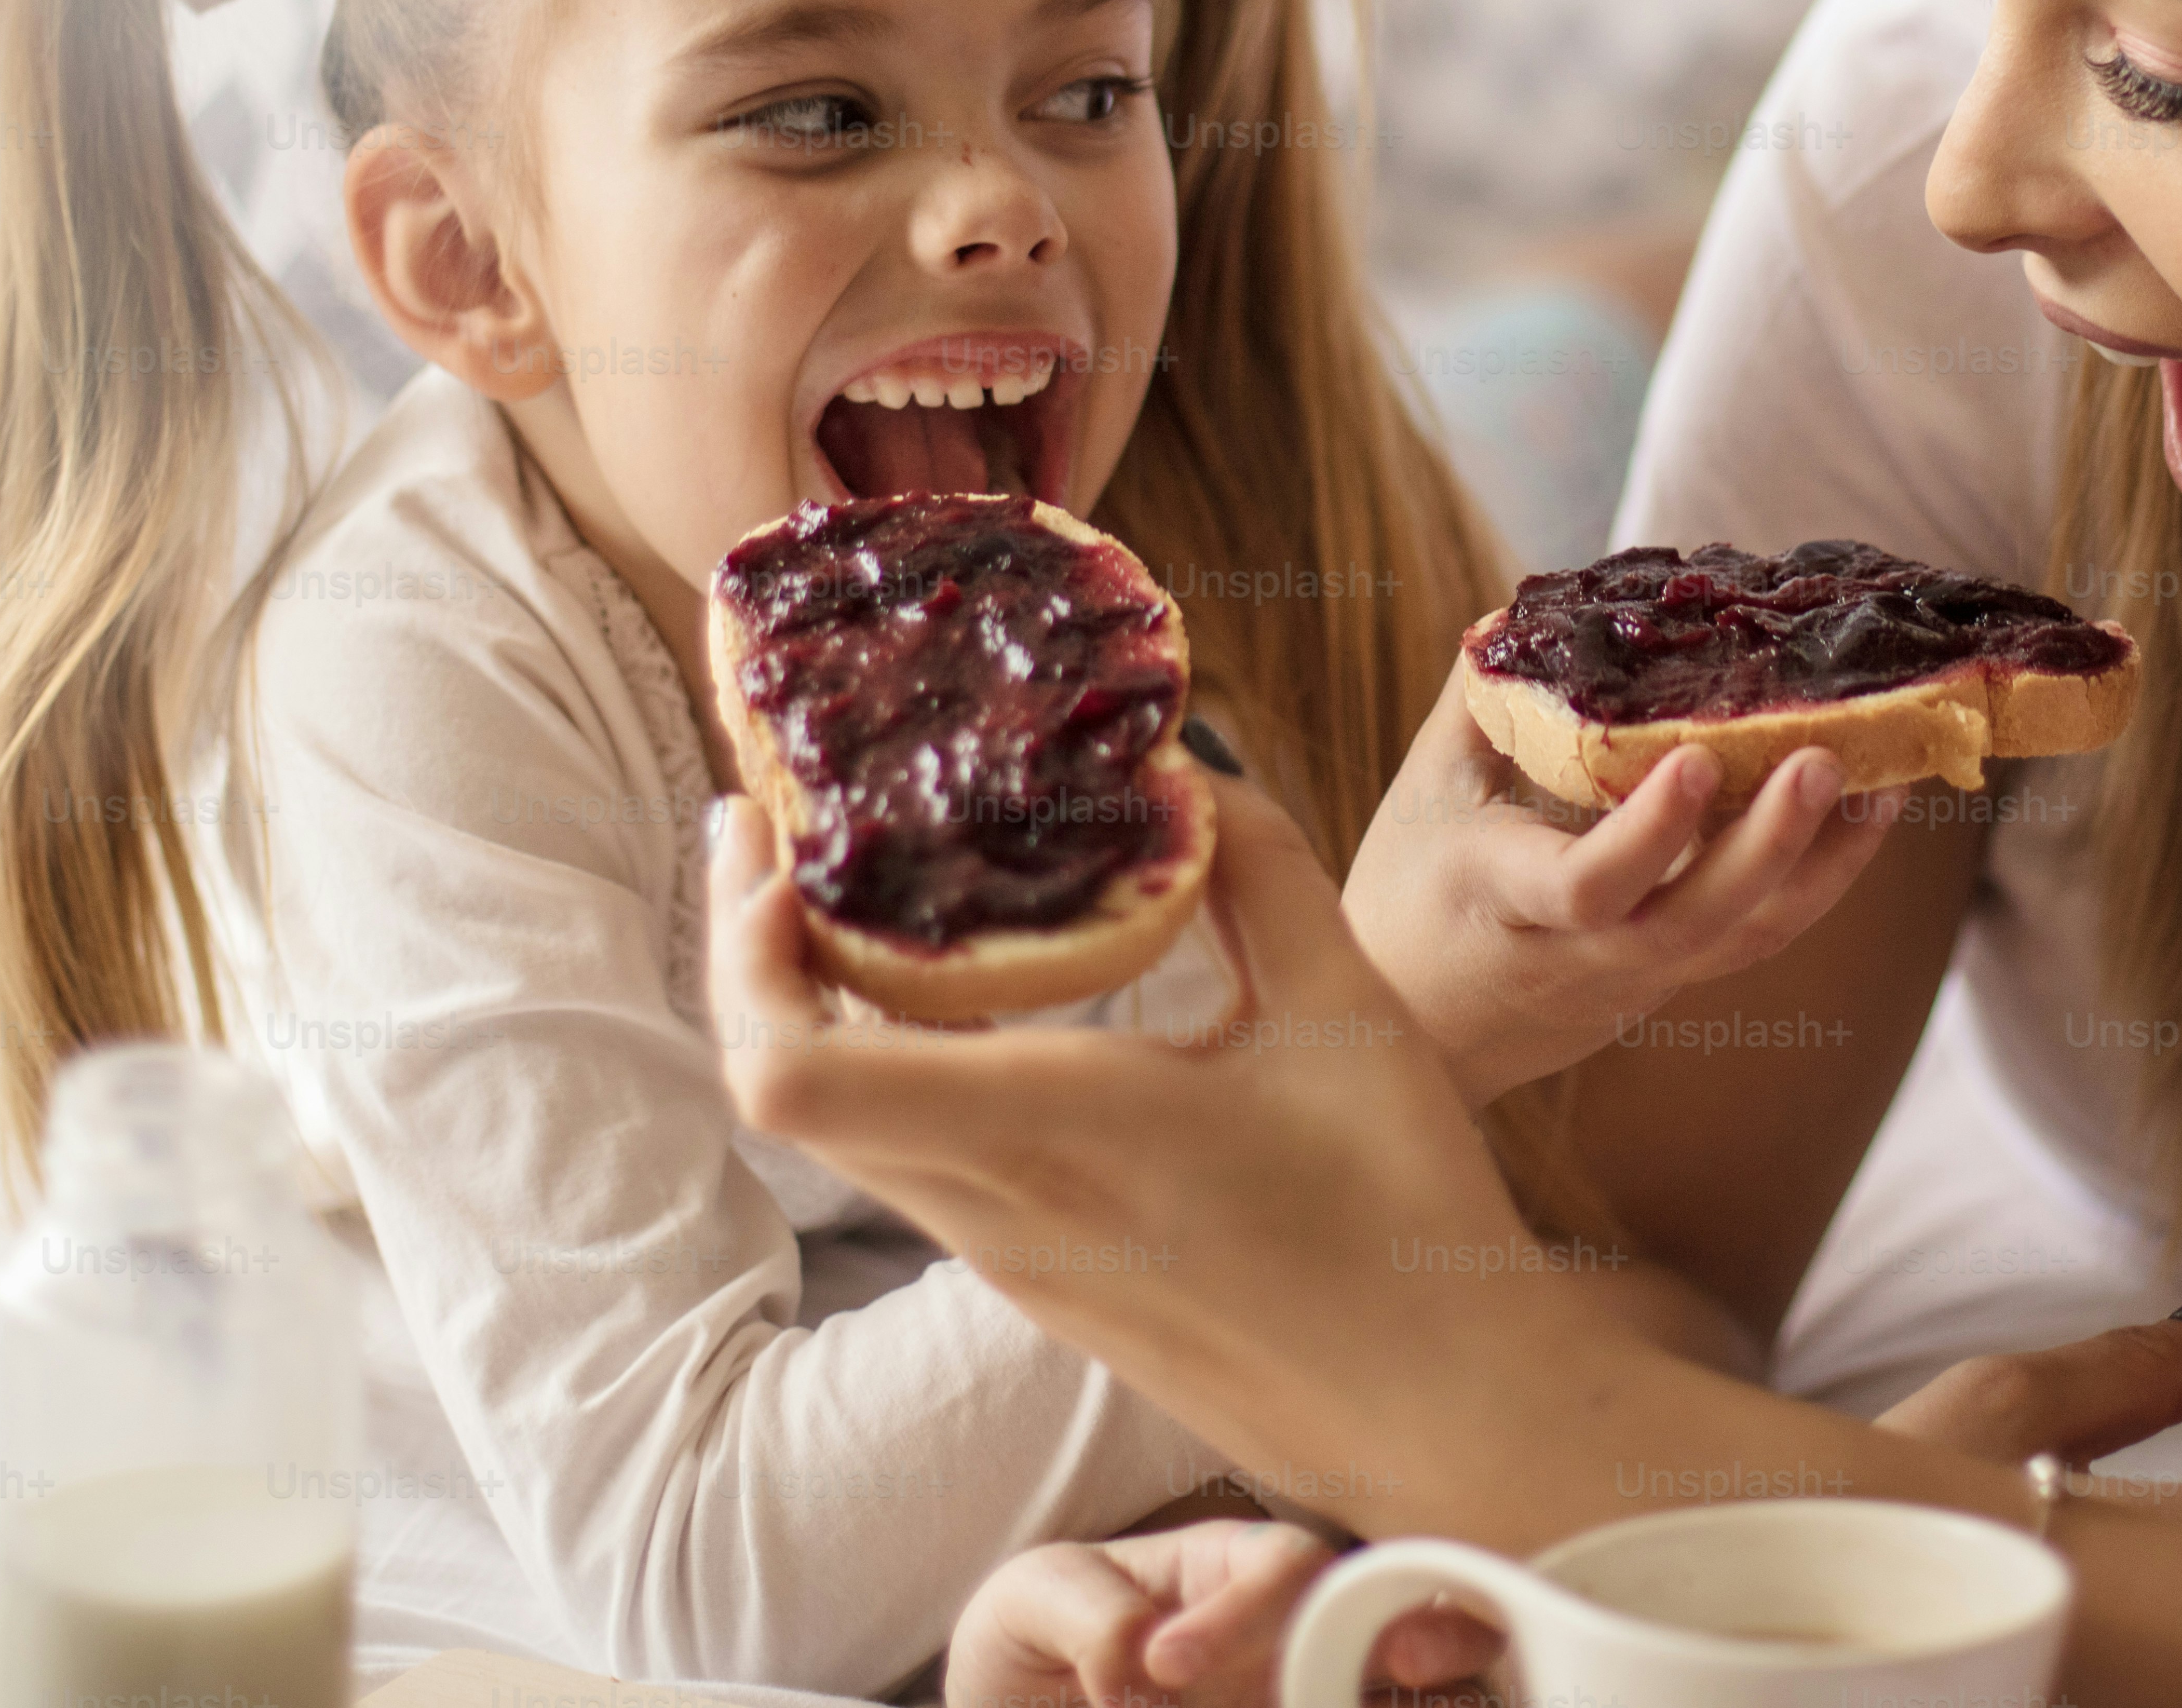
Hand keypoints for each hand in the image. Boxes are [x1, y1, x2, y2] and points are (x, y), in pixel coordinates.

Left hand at [712, 773, 1564, 1472]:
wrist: (1435, 1411)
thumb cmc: (1400, 1210)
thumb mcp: (1346, 1006)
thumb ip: (1256, 868)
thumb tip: (1179, 769)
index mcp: (1057, 1129)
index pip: (798, 1073)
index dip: (746, 954)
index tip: (772, 843)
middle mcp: (999, 1205)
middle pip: (781, 1087)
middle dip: (749, 948)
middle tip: (768, 827)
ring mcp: (1008, 1256)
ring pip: (843, 1126)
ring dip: (810, 1005)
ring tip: (843, 887)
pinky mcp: (1036, 1281)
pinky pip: (909, 1160)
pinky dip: (882, 1064)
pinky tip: (947, 994)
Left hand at [946, 1520, 1499, 1707]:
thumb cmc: (1036, 1642)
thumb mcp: (1033, 1600)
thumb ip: (1085, 1612)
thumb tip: (1142, 1665)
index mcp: (1240, 1569)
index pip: (1290, 1566)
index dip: (1247, 1615)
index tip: (1161, 1668)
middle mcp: (1300, 1637)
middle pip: (1414, 1609)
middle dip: (1439, 1627)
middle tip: (1401, 1662)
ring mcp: (1311, 1696)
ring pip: (1424, 1696)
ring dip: (1423, 1698)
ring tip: (1389, 1704)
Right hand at [1341, 687, 1900, 1105]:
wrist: (1419, 1034)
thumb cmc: (1409, 895)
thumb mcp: (1423, 794)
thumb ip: (1478, 703)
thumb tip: (1516, 617)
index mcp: (1503, 901)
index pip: (1585, 887)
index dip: (1649, 832)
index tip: (1700, 760)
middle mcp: (1580, 956)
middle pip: (1690, 923)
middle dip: (1767, 846)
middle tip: (1827, 761)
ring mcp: (1635, 979)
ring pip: (1742, 940)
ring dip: (1820, 863)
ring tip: (1883, 781)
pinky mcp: (1672, 982)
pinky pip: (1753, 938)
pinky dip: (1815, 879)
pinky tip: (1864, 815)